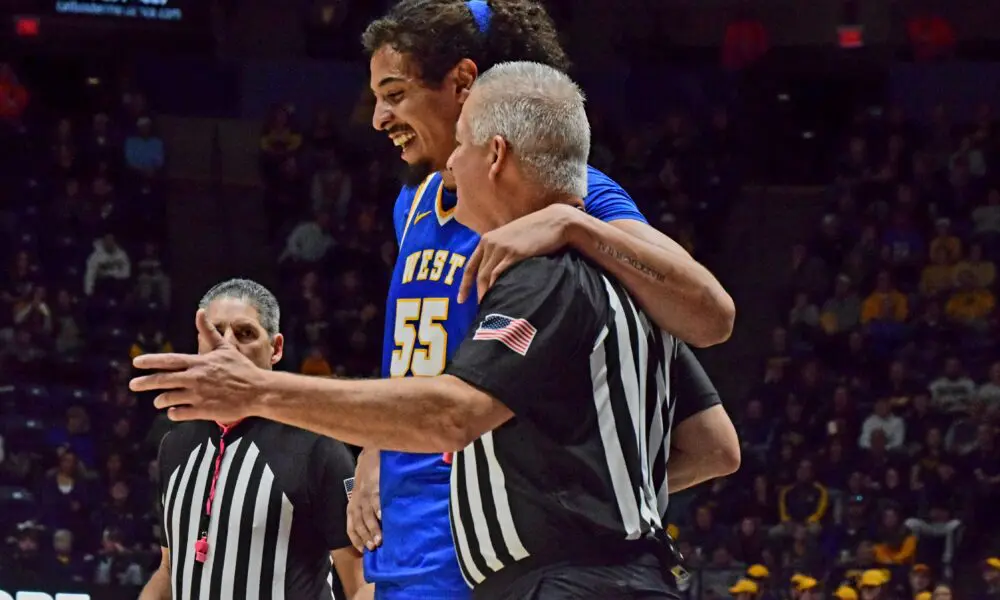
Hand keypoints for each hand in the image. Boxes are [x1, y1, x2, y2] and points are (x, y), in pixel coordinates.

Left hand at [129, 309, 265, 422]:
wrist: (257, 391)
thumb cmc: (241, 368)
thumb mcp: (224, 348)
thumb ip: (208, 331)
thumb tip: (199, 311)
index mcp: (199, 363)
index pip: (169, 361)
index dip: (150, 361)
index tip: (136, 362)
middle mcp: (195, 379)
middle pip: (162, 381)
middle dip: (145, 383)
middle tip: (132, 385)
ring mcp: (197, 396)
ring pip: (168, 399)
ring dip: (161, 400)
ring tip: (159, 401)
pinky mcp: (202, 411)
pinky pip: (179, 414)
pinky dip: (173, 413)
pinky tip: (174, 411)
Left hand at [347, 449, 381, 551]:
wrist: (370, 454)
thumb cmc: (368, 478)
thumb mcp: (362, 495)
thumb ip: (365, 510)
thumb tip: (376, 529)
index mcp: (352, 505)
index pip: (351, 527)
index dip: (356, 539)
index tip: (365, 551)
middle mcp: (356, 501)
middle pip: (359, 523)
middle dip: (365, 536)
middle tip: (374, 547)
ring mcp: (365, 494)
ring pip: (367, 514)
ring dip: (373, 528)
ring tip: (380, 539)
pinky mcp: (374, 485)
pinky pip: (375, 499)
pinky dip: (378, 509)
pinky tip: (383, 517)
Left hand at [458, 203, 579, 303]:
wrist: (554, 222)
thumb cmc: (536, 232)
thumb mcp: (512, 238)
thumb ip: (502, 251)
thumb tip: (498, 274)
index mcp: (487, 239)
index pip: (471, 266)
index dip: (464, 285)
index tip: (461, 300)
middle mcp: (490, 243)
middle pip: (479, 275)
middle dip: (478, 294)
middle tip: (482, 310)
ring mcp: (501, 248)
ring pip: (487, 276)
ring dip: (487, 294)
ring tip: (490, 309)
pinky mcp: (514, 253)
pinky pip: (499, 274)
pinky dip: (497, 288)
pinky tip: (500, 298)